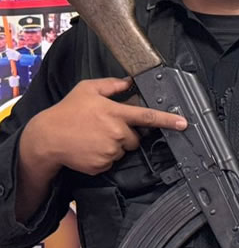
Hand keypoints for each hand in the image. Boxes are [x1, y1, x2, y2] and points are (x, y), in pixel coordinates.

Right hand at [21, 77, 186, 176]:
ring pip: (124, 150)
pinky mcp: (103, 164)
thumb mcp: (87, 89)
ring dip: (115, 145)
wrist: (46, 138)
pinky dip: (104, 156)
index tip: (183, 123)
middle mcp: (116, 133)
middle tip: (106, 127)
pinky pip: (112, 161)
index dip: (168, 120)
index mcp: (116, 113)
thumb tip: (129, 82)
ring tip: (94, 136)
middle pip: (136, 137)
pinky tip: (90, 147)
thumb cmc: (66, 112)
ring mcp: (110, 150)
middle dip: (126, 133)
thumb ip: (111, 85)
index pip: (148, 116)